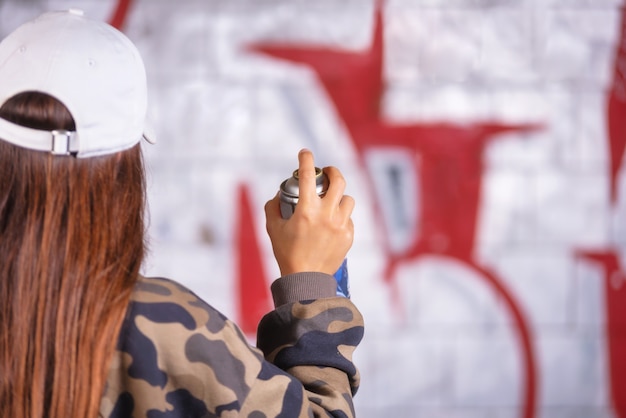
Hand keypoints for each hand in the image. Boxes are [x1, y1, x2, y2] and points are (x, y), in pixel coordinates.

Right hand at [265, 149, 354, 275]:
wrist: (306, 279)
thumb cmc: (287, 254)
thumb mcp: (273, 228)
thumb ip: (272, 207)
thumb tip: (278, 196)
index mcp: (306, 210)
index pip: (307, 175)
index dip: (306, 159)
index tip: (305, 153)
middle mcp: (327, 215)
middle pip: (338, 180)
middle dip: (332, 171)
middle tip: (326, 173)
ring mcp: (340, 225)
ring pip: (348, 199)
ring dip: (338, 196)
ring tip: (330, 202)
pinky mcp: (348, 236)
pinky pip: (348, 218)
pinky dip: (341, 217)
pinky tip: (332, 224)